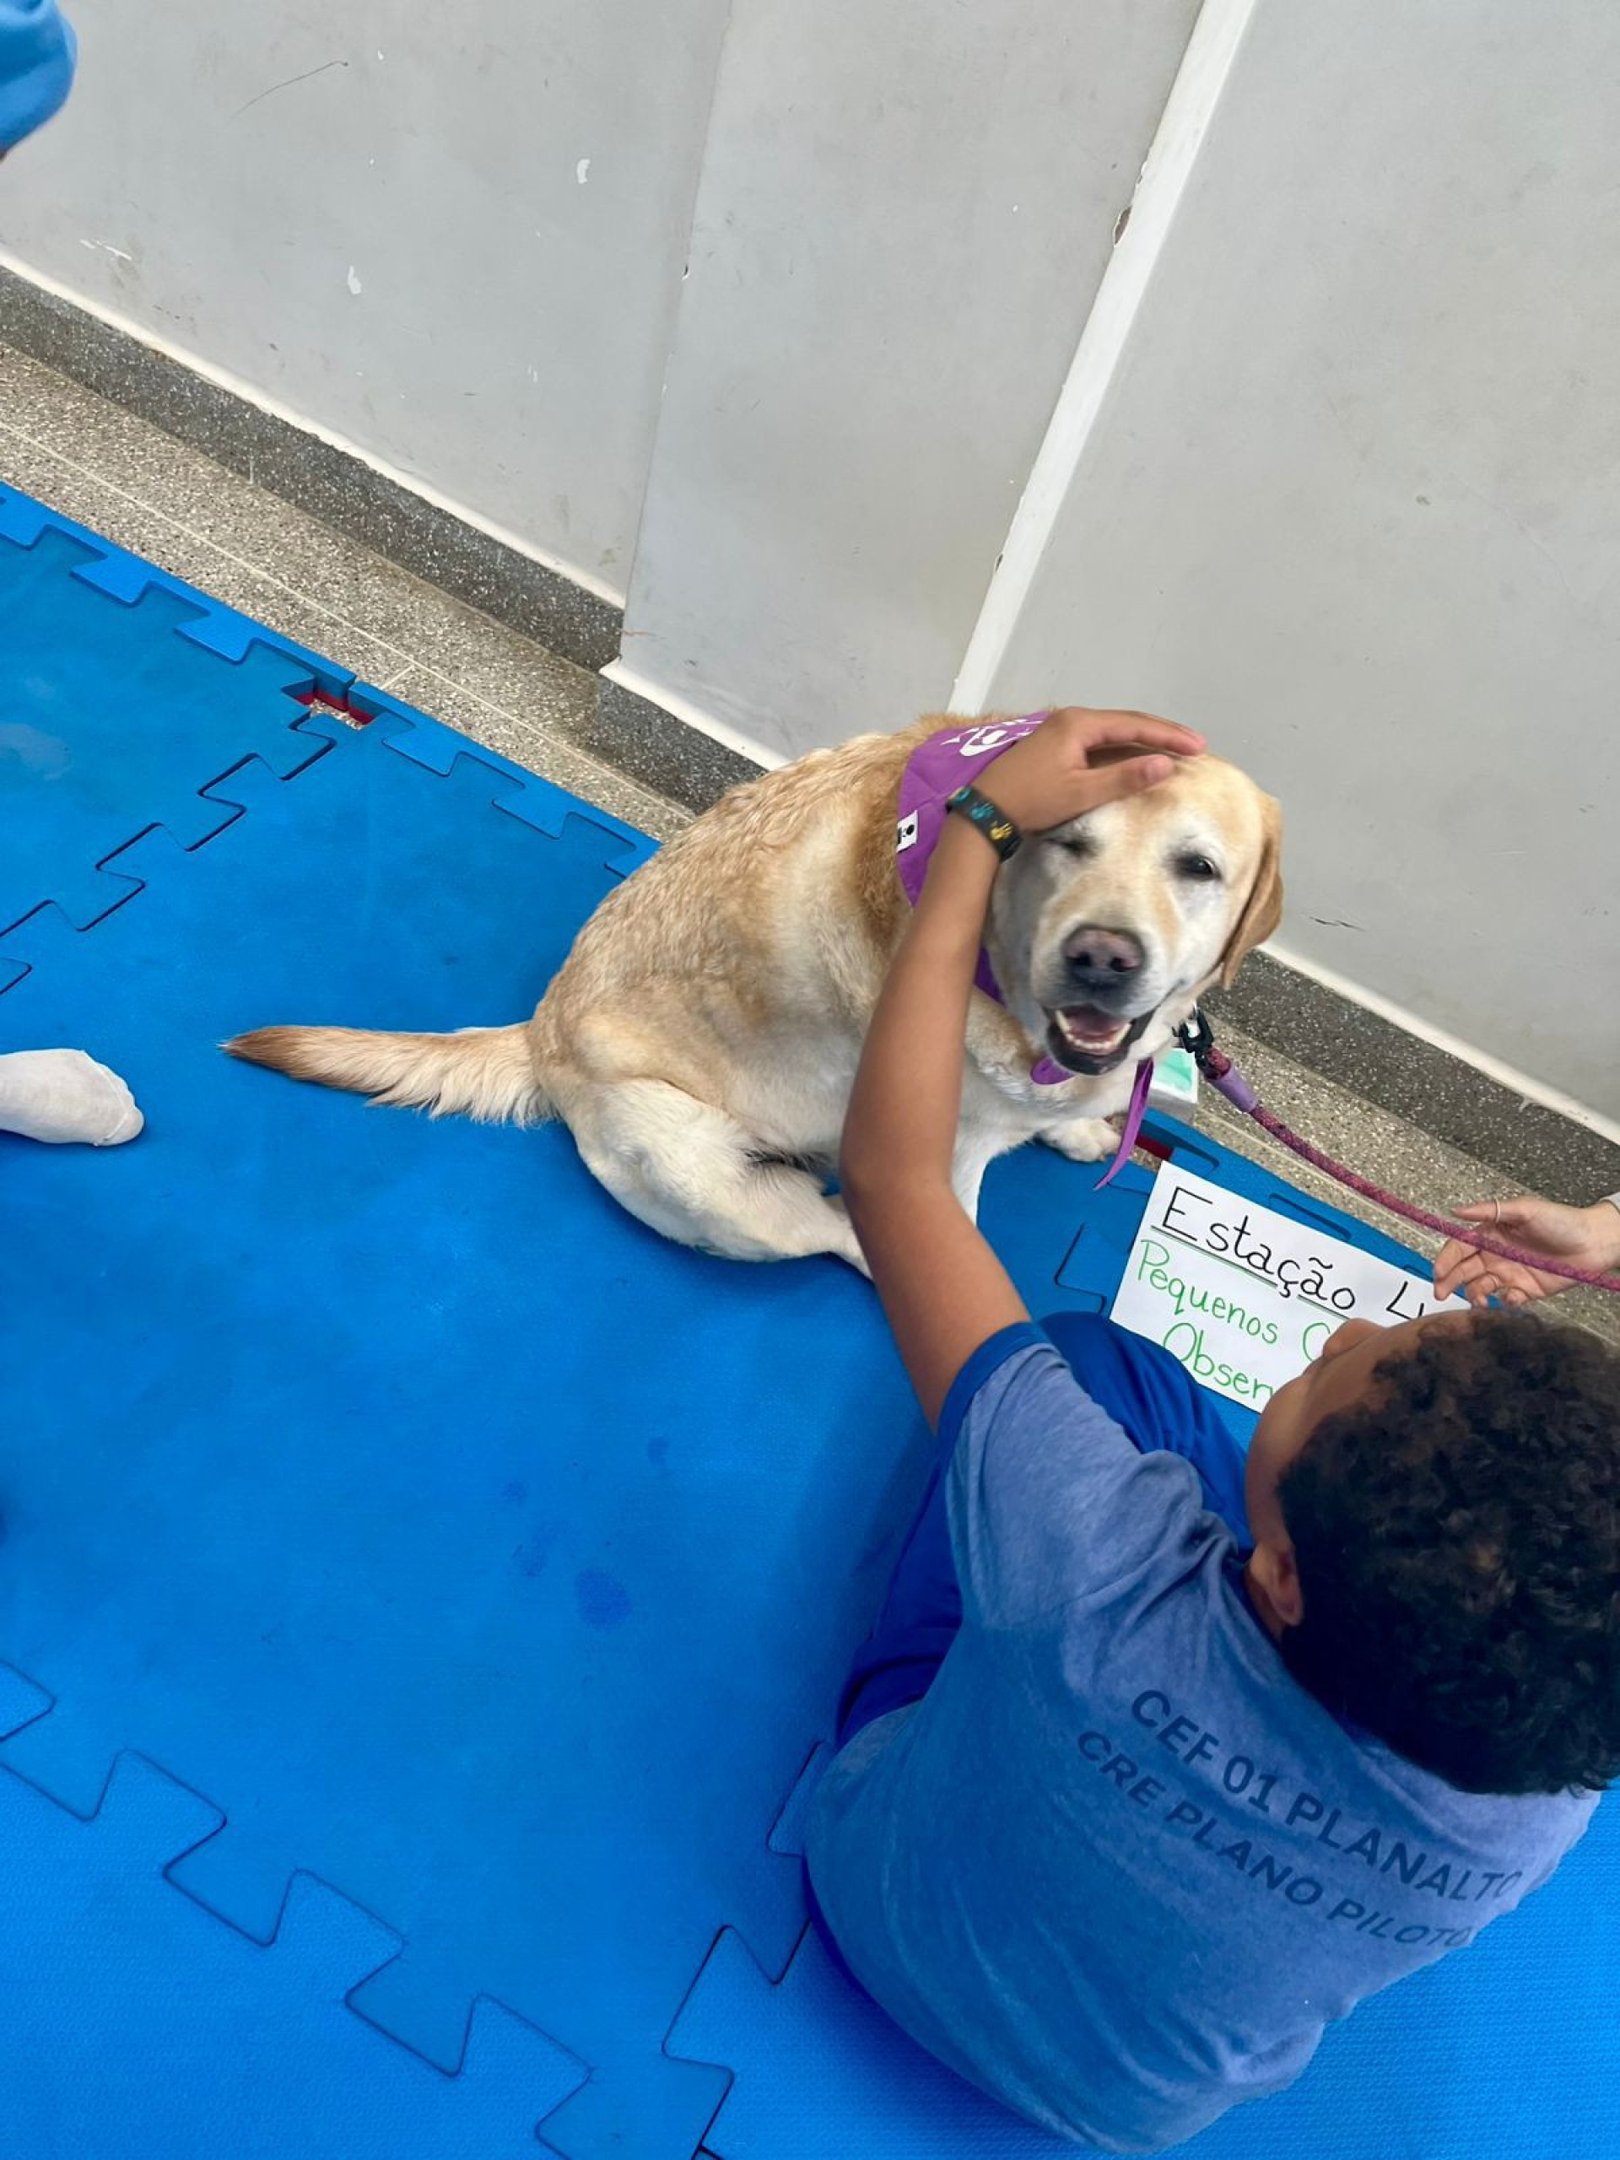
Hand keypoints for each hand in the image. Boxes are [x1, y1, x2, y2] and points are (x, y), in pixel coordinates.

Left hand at [978, 706, 1204, 832]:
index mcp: (1079, 724)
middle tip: (1195, 746)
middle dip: (1161, 734)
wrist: (986, 809)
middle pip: (1127, 722)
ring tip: (1173, 750)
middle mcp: (1072, 719)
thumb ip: (1124, 777)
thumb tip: (1166, 764)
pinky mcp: (1056, 745)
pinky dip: (1123, 748)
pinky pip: (1100, 741)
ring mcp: (1062, 730)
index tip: (1199, 746)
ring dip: (1143, 740)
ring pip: (1113, 731)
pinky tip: (1136, 757)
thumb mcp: (1082, 792)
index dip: (1169, 735)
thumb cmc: (1032, 801)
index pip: (1135, 725)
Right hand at [1434, 1194, 1619, 1304]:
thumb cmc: (1562, 1221)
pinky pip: (1506, 1300)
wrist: (1594, 1243)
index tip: (1439, 1272)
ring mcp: (1510, 1273)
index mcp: (1492, 1234)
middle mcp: (1496, 1254)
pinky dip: (1504, 1302)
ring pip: (1480, 1287)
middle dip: (1449, 1282)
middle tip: (1441, 1293)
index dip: (1446, 1259)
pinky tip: (1511, 1297)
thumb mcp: (1524, 1209)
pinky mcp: (1525, 1290)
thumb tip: (1456, 1211)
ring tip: (1479, 1300)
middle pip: (1464, 1270)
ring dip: (1474, 1295)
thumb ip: (1489, 1210)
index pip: (1460, 1247)